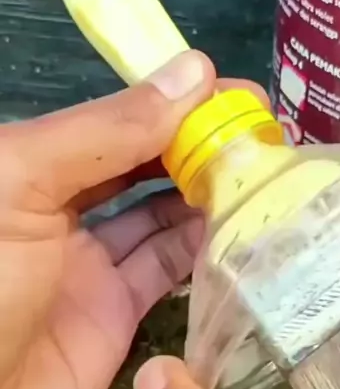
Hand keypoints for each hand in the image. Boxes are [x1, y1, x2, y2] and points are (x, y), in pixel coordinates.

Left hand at [0, 49, 266, 388]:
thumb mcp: (21, 184)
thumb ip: (106, 131)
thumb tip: (195, 71)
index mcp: (31, 165)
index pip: (116, 120)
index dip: (173, 102)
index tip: (238, 94)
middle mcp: (60, 209)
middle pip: (142, 166)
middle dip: (196, 148)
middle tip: (263, 139)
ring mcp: (90, 266)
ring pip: (161, 218)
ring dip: (207, 198)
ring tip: (266, 181)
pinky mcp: (115, 317)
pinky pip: (166, 272)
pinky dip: (202, 251)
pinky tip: (243, 232)